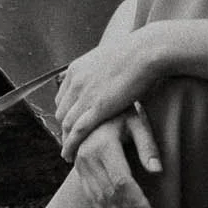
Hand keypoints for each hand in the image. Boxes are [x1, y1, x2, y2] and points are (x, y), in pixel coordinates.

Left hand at [56, 32, 158, 160]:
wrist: (146, 51)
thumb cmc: (138, 53)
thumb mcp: (110, 58)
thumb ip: (103, 70)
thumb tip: (109, 74)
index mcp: (77, 69)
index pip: (62, 97)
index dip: (66, 112)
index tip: (71, 124)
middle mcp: (75, 81)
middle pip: (61, 111)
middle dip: (64, 128)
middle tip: (69, 142)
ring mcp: (84, 94)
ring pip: (66, 124)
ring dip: (65, 141)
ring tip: (68, 154)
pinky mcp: (97, 107)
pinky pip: (77, 131)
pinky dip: (70, 145)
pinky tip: (69, 156)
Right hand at [72, 110, 162, 207]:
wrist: (94, 108)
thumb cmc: (121, 114)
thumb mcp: (137, 122)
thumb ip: (148, 145)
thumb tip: (158, 171)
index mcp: (104, 145)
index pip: (122, 182)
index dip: (137, 203)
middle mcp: (88, 157)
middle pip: (111, 195)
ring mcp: (81, 165)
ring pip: (100, 199)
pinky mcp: (79, 171)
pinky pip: (90, 197)